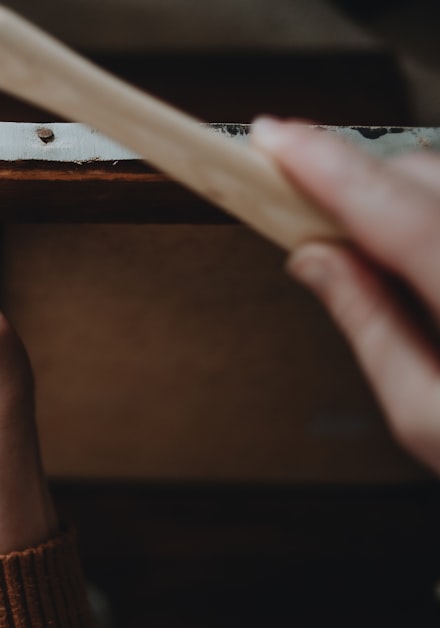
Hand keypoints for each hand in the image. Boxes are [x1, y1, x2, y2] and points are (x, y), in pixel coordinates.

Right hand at [252, 117, 439, 473]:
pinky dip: (431, 209)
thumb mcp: (425, 417)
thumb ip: (370, 327)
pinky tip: (419, 252)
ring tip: (373, 248)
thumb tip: (316, 261)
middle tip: (307, 211)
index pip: (397, 214)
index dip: (325, 167)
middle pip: (427, 177)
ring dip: (401, 195)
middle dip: (358, 181)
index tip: (275, 138)